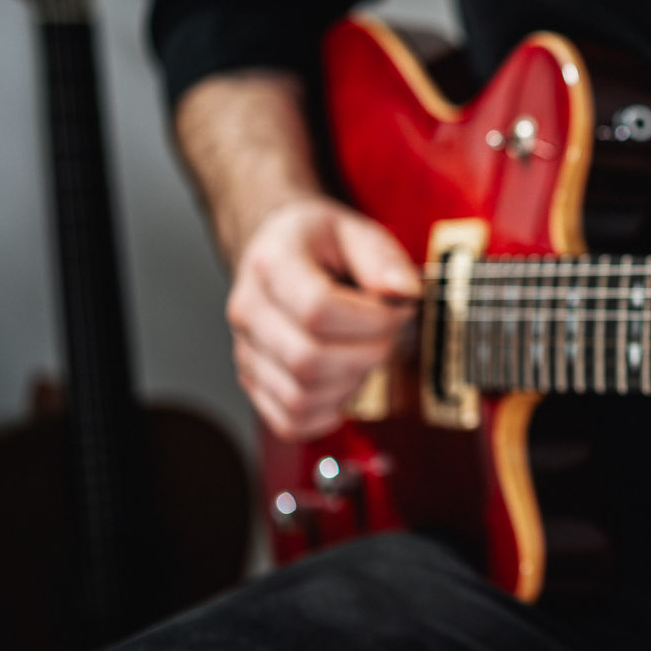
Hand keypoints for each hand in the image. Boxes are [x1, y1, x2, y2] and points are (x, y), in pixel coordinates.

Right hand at [225, 196, 418, 440]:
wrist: (280, 251)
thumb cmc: (320, 243)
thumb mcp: (356, 229)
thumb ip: (382, 259)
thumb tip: (404, 293)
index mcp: (271, 263)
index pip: (317, 309)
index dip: (372, 319)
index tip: (398, 310)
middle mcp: (247, 309)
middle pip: (308, 359)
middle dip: (368, 354)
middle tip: (390, 335)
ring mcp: (246, 350)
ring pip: (300, 396)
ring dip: (351, 385)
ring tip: (367, 355)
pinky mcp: (253, 381)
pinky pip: (289, 421)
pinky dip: (328, 414)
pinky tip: (346, 383)